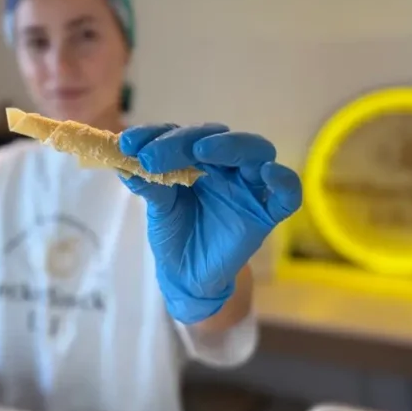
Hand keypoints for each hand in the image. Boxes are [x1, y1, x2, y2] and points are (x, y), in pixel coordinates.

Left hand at [119, 123, 301, 323]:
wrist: (186, 276)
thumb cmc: (175, 234)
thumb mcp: (158, 208)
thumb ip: (149, 183)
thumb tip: (124, 161)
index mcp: (199, 158)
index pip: (182, 135)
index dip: (156, 134)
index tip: (127, 143)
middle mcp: (227, 165)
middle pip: (217, 139)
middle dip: (184, 141)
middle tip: (152, 155)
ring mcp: (249, 186)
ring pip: (254, 151)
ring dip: (229, 147)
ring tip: (202, 150)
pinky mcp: (267, 212)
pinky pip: (286, 194)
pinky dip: (283, 180)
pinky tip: (268, 173)